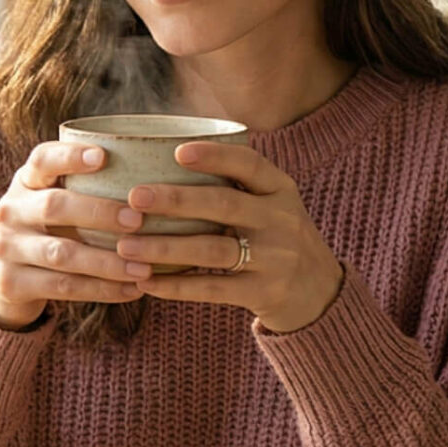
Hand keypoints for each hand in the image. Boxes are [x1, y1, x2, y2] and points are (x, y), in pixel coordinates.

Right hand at [0, 141, 154, 329]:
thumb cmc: (45, 232)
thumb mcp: (52, 204)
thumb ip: (85, 191)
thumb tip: (157, 181)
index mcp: (25, 182)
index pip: (42, 159)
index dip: (70, 156)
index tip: (103, 156)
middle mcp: (10, 210)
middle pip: (54, 206)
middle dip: (99, 212)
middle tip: (138, 220)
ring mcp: (5, 247)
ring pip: (62, 254)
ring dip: (107, 262)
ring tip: (145, 268)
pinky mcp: (11, 283)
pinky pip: (63, 286)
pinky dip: (102, 290)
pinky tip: (132, 290)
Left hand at [122, 142, 344, 333]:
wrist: (321, 295)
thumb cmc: (277, 240)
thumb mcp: (271, 206)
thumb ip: (234, 186)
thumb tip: (166, 153)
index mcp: (281, 190)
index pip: (250, 164)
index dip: (215, 156)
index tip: (177, 151)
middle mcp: (281, 220)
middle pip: (224, 204)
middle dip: (175, 200)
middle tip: (134, 197)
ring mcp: (275, 259)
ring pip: (213, 249)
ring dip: (165, 247)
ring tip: (126, 245)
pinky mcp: (264, 294)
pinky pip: (213, 288)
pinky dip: (176, 286)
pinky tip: (146, 281)